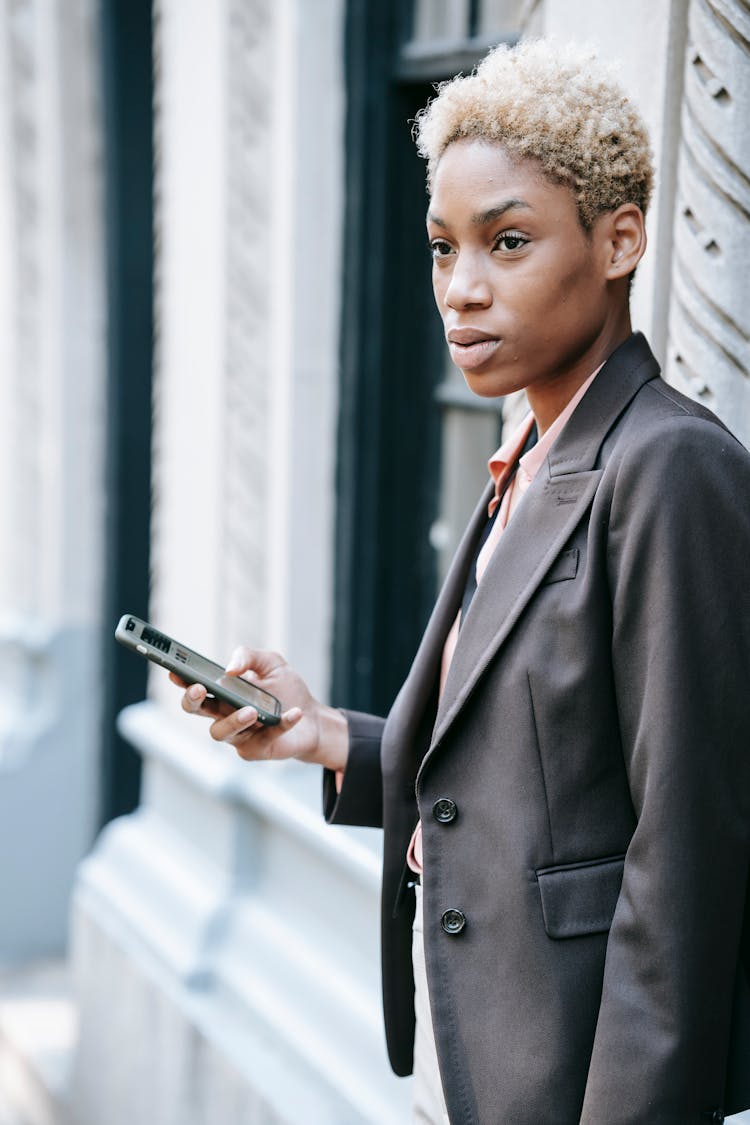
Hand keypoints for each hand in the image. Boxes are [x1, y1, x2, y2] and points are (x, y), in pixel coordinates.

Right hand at [169, 646, 347, 771]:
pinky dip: (281, 725)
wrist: (313, 718)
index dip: (182, 680)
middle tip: (199, 689)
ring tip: (252, 711)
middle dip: (192, 700)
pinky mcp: (255, 750)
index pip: (195, 686)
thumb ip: (249, 656)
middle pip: (196, 710)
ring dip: (234, 720)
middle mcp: (224, 714)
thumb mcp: (271, 663)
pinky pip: (262, 739)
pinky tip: (294, 713)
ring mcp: (238, 734)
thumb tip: (230, 668)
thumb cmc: (286, 689)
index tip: (175, 670)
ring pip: (221, 732)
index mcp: (222, 692)